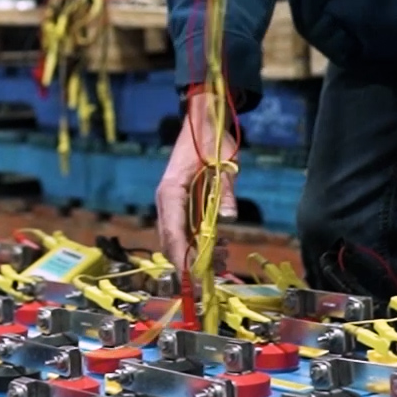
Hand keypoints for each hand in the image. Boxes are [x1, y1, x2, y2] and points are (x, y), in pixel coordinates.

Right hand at [155, 91, 240, 272]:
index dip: (182, 256)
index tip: (194, 275)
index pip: (173, 231)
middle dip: (189, 261)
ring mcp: (171, 203)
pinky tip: (220, 246)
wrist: (202, 119)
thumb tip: (229, 217)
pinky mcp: (179, 203)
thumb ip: (226, 191)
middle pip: (171, 240)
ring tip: (223, 260)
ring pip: (177, 238)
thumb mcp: (224, 164)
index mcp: (171, 191)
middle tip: (212, 276)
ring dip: (196, 253)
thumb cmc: (211, 139)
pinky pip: (185, 229)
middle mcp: (166, 200)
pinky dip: (199, 241)